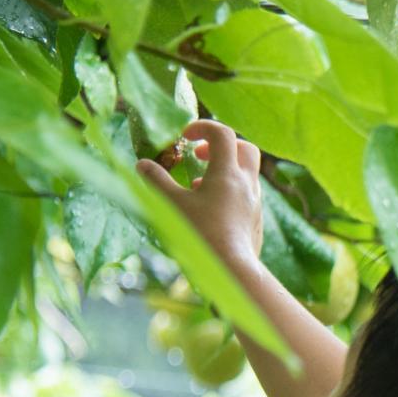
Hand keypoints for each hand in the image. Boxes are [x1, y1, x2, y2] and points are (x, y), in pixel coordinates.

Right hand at [138, 119, 264, 267]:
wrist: (234, 270)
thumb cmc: (202, 234)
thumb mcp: (173, 204)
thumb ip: (156, 181)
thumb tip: (142, 164)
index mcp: (228, 173)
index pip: (223, 134)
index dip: (203, 127)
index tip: (184, 135)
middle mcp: (247, 184)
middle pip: (245, 148)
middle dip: (222, 146)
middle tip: (199, 156)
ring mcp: (255, 203)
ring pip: (247, 174)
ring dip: (224, 171)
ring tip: (198, 186)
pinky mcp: (256, 221)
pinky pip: (246, 196)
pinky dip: (229, 192)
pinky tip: (211, 209)